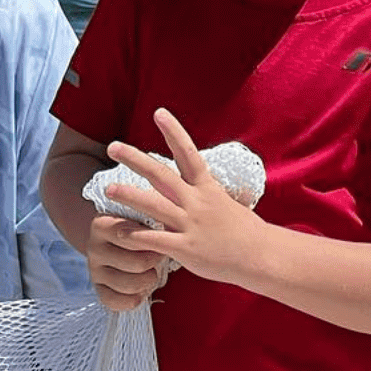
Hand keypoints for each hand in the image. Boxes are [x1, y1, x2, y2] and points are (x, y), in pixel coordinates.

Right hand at [82, 214, 168, 311]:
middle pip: (136, 264)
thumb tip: (167, 234)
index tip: (161, 239)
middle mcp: (93, 248)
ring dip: (148, 281)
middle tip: (160, 258)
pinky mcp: (97, 288)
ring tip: (152, 274)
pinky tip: (141, 291)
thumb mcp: (139, 220)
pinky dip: (134, 300)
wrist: (113, 240)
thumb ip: (148, 225)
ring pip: (129, 284)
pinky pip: (115, 301)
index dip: (152, 241)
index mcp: (101, 226)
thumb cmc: (135, 229)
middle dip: (155, 263)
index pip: (130, 236)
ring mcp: (93, 270)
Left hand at [101, 107, 265, 290]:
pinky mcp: (186, 248)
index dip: (174, 132)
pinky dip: (134, 235)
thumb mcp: (225, 202)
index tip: (159, 113)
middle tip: (112, 147)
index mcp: (207, 188)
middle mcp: (197, 202)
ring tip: (107, 188)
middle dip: (136, 160)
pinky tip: (116, 231)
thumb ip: (202, 192)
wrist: (263, 257)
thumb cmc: (243, 231)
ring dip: (129, 195)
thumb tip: (190, 177)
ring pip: (154, 205)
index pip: (189, 154)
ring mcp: (191, 224)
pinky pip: (154, 240)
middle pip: (162, 175)